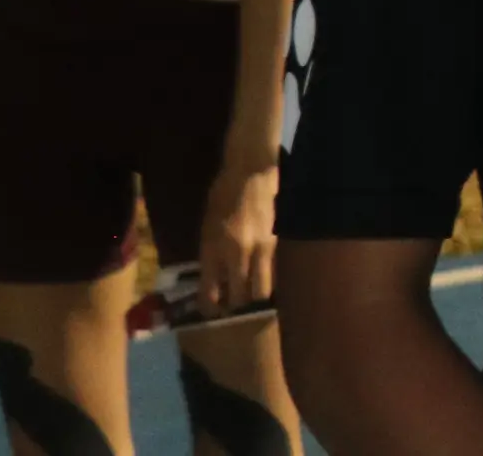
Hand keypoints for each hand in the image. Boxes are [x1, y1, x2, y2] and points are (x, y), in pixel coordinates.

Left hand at [197, 158, 278, 315]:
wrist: (250, 171)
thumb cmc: (222, 194)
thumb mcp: (206, 226)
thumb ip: (210, 254)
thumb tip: (215, 279)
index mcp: (213, 250)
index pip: (210, 293)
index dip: (210, 308)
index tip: (212, 311)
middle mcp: (236, 254)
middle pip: (239, 298)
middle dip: (234, 305)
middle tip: (232, 303)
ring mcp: (259, 248)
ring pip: (261, 290)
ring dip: (254, 295)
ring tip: (250, 291)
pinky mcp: (276, 241)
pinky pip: (273, 272)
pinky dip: (268, 278)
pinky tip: (263, 273)